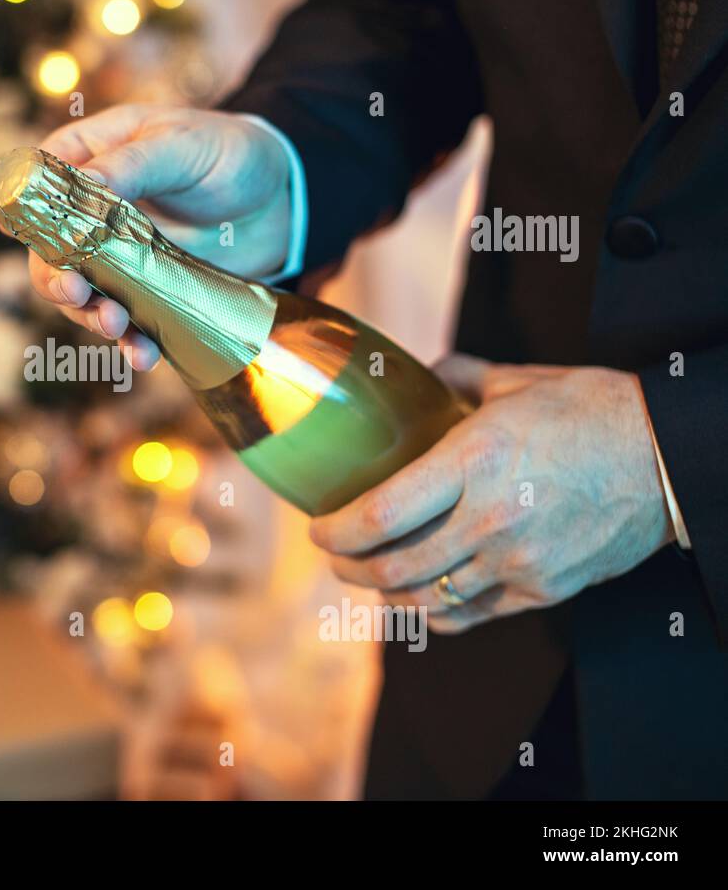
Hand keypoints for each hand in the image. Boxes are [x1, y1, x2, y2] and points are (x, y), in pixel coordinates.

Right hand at [29, 104, 291, 369]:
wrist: (284, 200)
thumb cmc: (230, 153)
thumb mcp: (182, 145)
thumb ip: (132, 164)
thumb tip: (82, 188)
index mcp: (88, 159)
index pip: (37, 185)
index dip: (24, 214)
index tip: (27, 238)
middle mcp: (91, 214)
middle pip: (48, 253)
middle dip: (57, 279)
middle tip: (77, 291)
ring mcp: (116, 258)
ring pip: (82, 296)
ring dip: (91, 316)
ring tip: (117, 325)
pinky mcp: (146, 293)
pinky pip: (127, 323)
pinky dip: (132, 342)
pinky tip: (144, 354)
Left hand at [308, 354, 674, 633]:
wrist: (671, 457)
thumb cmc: (594, 412)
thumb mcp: (519, 381)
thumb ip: (459, 378)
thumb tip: (421, 374)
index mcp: (475, 460)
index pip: (379, 515)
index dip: (334, 531)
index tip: (317, 528)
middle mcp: (490, 519)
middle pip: (392, 567)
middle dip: (350, 567)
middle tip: (337, 556)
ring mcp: (517, 560)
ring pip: (427, 598)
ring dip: (386, 592)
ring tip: (372, 577)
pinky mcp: (543, 589)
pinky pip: (472, 615)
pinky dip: (437, 613)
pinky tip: (423, 602)